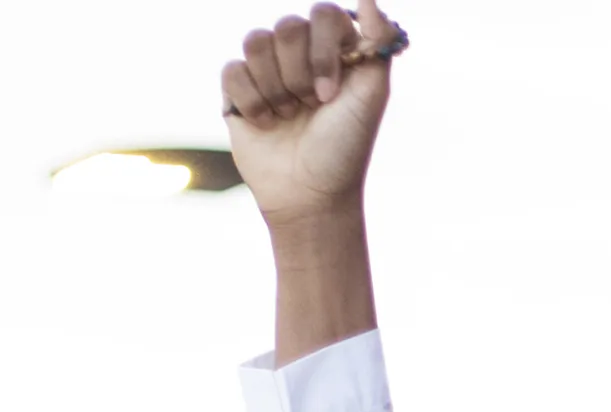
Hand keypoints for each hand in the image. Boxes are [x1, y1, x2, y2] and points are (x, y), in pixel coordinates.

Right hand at [222, 3, 400, 226]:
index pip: (323, 14)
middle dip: (300, 75)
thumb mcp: (370, 98)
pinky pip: (233, 69)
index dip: (323, 51)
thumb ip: (377, 46)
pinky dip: (252, 101)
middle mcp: (301, 54)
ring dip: (276, 89)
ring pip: (256, 42)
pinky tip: (266, 123)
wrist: (310, 194)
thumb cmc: (344, 148)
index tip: (331, 93)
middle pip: (287, 27)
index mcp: (335, 52)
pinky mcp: (239, 87)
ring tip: (289, 117)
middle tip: (311, 107)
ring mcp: (268, 68)